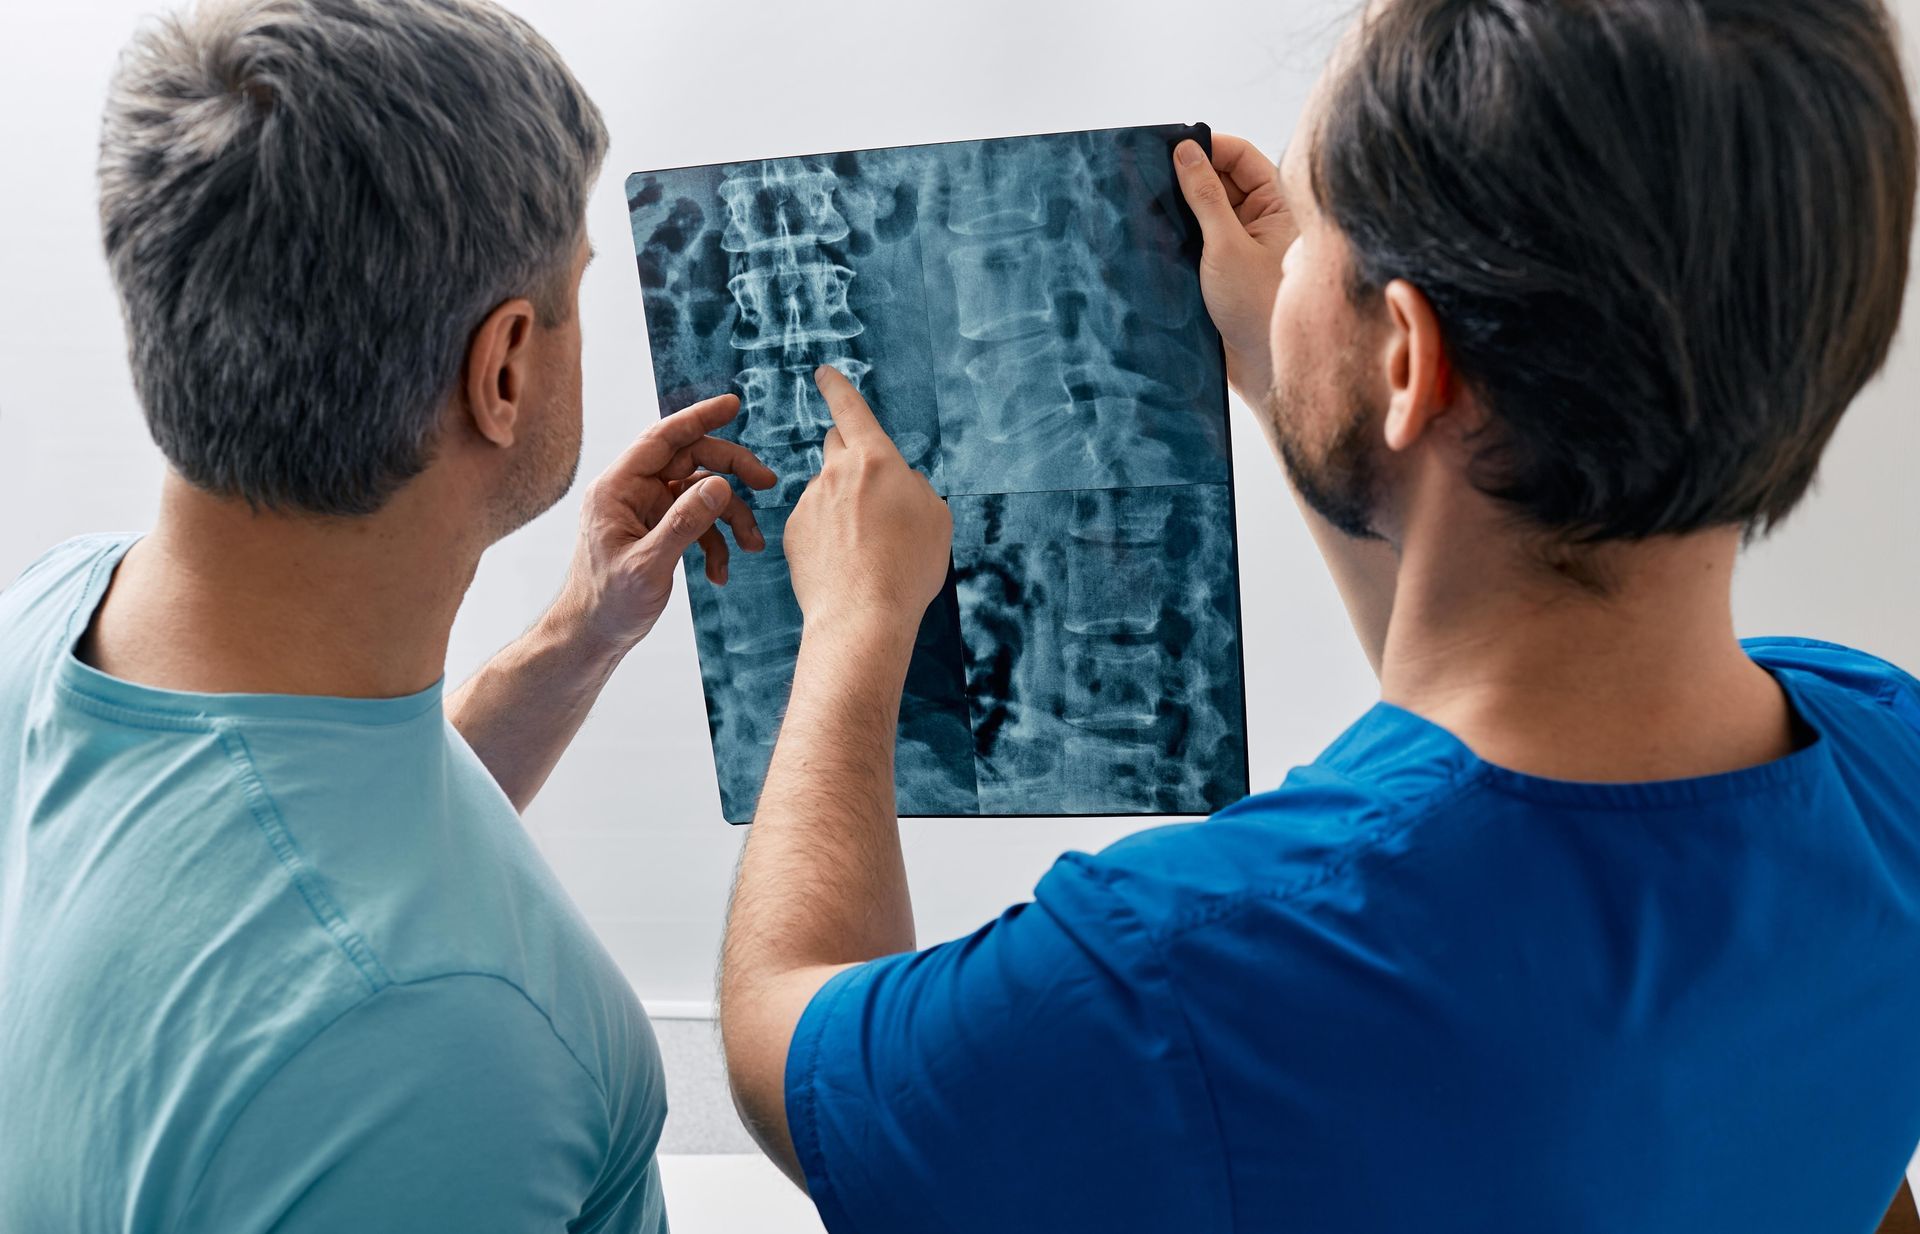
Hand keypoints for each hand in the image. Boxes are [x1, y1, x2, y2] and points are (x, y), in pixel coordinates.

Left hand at [549, 392, 776, 655]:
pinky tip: (720, 573)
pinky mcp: (658, 531)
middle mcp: (632, 492)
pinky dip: (715, 543)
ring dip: (730, 517)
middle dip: (731, 472)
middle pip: (690, 462)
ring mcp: (646, 511)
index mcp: (618, 488)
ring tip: (752, 545)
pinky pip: (696, 522)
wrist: (592, 636)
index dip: (699, 418)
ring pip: (700, 494)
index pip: (662, 439)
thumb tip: (719, 485)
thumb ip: (684, 523)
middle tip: (767, 482)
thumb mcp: (649, 565)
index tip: (733, 404)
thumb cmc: (607, 603)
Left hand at [784, 366, 951, 635]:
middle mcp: (836, 473)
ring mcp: (810, 502)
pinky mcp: (792, 531)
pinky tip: (843, 562)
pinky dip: (825, 534)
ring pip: (827, 489)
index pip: (851, 409)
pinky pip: (811, 520)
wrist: (863, 616)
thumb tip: (901, 482)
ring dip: (841, 505)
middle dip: (850, 455)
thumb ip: (916, 487)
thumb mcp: (937, 518)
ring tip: (864, 548)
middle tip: (869, 490)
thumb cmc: (908, 567)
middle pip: (836, 444)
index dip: (837, 386)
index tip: (824, 373)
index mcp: (876, 460)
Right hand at [1174, 134, 1296, 403]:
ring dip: (1178, 207)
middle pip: (1220, 180)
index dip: (1208, 147)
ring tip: (1145, 203)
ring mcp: (1240, 244)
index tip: (1170, 147)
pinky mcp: (1221, 270)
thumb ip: (1204, 197)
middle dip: (1187, 176)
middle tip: (1149, 174)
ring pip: (1204, 210)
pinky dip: (1176, 234)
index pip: (1241, 157)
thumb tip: (1185, 151)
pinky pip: (1196, 240)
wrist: (1263, 372)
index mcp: (1276, 206)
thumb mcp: (1226, 246)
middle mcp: (1260, 220)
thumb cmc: (1257, 309)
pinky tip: (1152, 233)